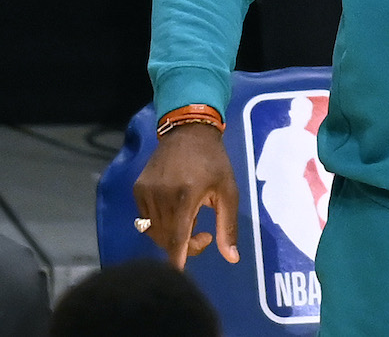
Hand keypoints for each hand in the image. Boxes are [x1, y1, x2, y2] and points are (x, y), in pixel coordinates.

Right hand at [133, 122, 239, 268]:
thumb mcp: (228, 192)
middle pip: (166, 238)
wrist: (188, 132)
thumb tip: (232, 257)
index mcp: (186, 195)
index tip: (178, 276)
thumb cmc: (214, 162)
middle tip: (204, 235)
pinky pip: (145, 218)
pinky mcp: (137, 189)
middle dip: (184, 246)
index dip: (177, 259)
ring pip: (153, 231)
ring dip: (172, 236)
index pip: (177, 237)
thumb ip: (228, 225)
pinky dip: (160, 224)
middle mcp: (161, 195)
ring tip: (192, 219)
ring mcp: (145, 192)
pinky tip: (176, 212)